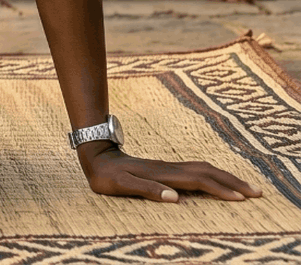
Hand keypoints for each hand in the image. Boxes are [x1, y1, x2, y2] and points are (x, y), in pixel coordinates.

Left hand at [79, 142, 262, 202]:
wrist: (96, 155)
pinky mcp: (167, 168)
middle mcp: (170, 168)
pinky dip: (214, 175)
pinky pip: (197, 170)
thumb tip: (174, 198)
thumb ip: (146, 190)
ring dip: (227, 177)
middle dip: (233, 182)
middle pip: (208, 172)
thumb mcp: (120, 185)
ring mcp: (169, 167)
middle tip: (258, 192)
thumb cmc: (107, 175)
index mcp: (163, 174)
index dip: (219, 189)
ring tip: (247, 187)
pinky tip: (220, 181)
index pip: (198, 181)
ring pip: (205, 169)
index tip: (239, 198)